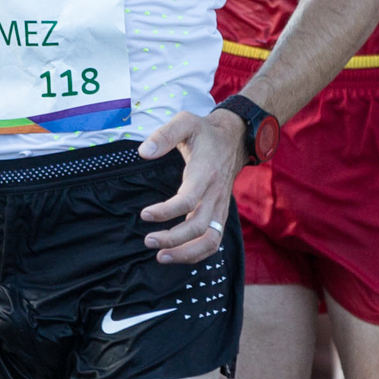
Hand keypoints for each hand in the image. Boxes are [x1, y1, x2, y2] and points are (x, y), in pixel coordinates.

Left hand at [137, 106, 241, 263]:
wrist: (234, 139)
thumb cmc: (205, 132)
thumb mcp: (186, 122)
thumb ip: (164, 135)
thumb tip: (144, 152)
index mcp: (205, 173)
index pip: (188, 200)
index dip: (166, 211)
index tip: (144, 214)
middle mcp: (216, 194)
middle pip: (198, 227)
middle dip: (172, 239)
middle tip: (148, 241)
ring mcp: (220, 207)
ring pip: (210, 241)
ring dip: (186, 253)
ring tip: (161, 257)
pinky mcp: (220, 214)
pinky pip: (213, 241)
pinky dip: (196, 254)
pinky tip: (175, 255)